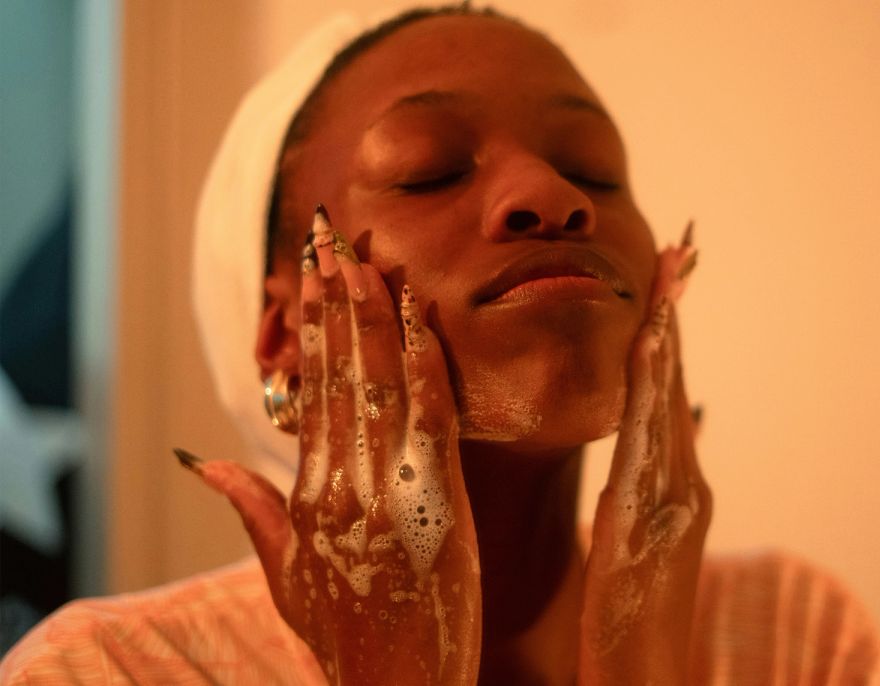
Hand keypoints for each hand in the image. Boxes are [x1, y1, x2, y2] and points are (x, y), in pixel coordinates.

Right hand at [180, 209, 480, 684]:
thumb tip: (207, 462)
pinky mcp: (436, 504)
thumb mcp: (287, 578)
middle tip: (332, 240)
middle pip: (338, 377)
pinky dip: (425, 361)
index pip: (308, 396)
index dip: (308, 334)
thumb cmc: (348, 637)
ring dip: (372, 315)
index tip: (307, 281)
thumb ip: (253, 513)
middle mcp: (340, 485)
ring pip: (377, 385)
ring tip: (367, 258)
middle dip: (334, 303)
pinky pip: (430, 417)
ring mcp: (386, 493)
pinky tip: (422, 315)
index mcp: (306, 498)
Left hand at [580, 226, 711, 684]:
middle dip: (675, 314)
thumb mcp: (635, 545)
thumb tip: (652, 447)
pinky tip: (651, 348)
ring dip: (668, 333)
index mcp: (670, 487)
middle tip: (681, 246)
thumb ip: (643, 492)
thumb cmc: (631, 622)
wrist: (649, 680)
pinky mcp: (658, 516)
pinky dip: (654, 388)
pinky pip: (652, 437)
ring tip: (668, 274)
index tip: (665, 277)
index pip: (663, 394)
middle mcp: (683, 482)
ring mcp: (677, 497)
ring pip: (668, 400)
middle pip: (674, 383)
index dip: (665, 334)